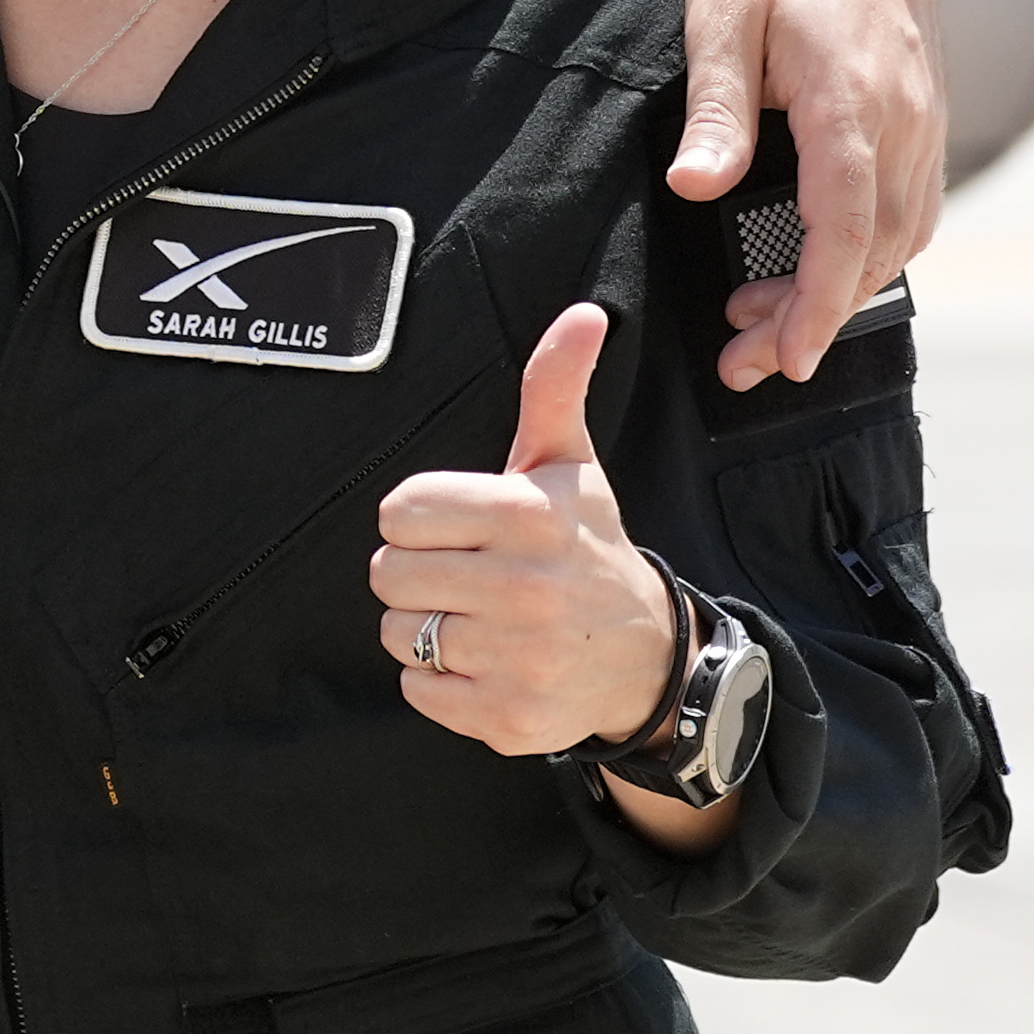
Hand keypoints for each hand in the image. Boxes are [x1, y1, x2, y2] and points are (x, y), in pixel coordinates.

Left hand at [374, 306, 687, 764]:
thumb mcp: (570, 466)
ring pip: (397, 632)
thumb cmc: (586, 547)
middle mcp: (527, 589)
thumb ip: (556, 388)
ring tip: (480, 617)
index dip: (419, 518)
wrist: (647, 657)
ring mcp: (519, 660)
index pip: (396, 512)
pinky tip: (487, 662)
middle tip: (469, 573)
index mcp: (528, 518)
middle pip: (386, 574)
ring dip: (424, 626)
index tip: (463, 525)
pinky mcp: (507, 719)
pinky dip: (438, 681)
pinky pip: (417, 690)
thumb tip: (582, 314)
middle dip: (418, 572)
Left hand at [680, 0, 941, 390]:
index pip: (846, 232)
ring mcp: (921, 119)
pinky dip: (868, 249)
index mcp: (853, 104)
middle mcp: (904, 122)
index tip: (787, 361)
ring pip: (898, 236)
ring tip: (761, 322)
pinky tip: (815, 263)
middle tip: (745, 362)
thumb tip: (699, 189)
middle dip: (815, 317)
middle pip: (874, 251)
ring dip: (840, 288)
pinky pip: (909, 204)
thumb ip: (715, 109)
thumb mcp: (720, 18)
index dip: (819, 307)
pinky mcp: (920, 113)